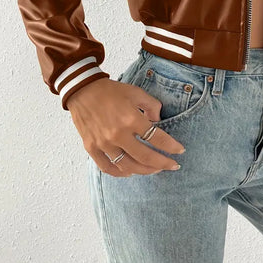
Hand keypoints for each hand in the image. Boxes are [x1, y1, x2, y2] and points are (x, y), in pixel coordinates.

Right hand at [66, 77, 185, 176]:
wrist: (82, 90)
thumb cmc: (111, 91)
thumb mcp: (136, 92)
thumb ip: (152, 106)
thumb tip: (159, 122)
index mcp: (131, 118)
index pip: (157, 138)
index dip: (171, 146)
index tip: (180, 151)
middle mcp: (118, 134)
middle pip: (145, 157)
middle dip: (163, 163)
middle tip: (173, 166)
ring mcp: (104, 143)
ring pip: (128, 166)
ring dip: (145, 170)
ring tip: (155, 169)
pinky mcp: (92, 148)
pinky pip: (108, 168)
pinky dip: (121, 173)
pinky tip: (131, 171)